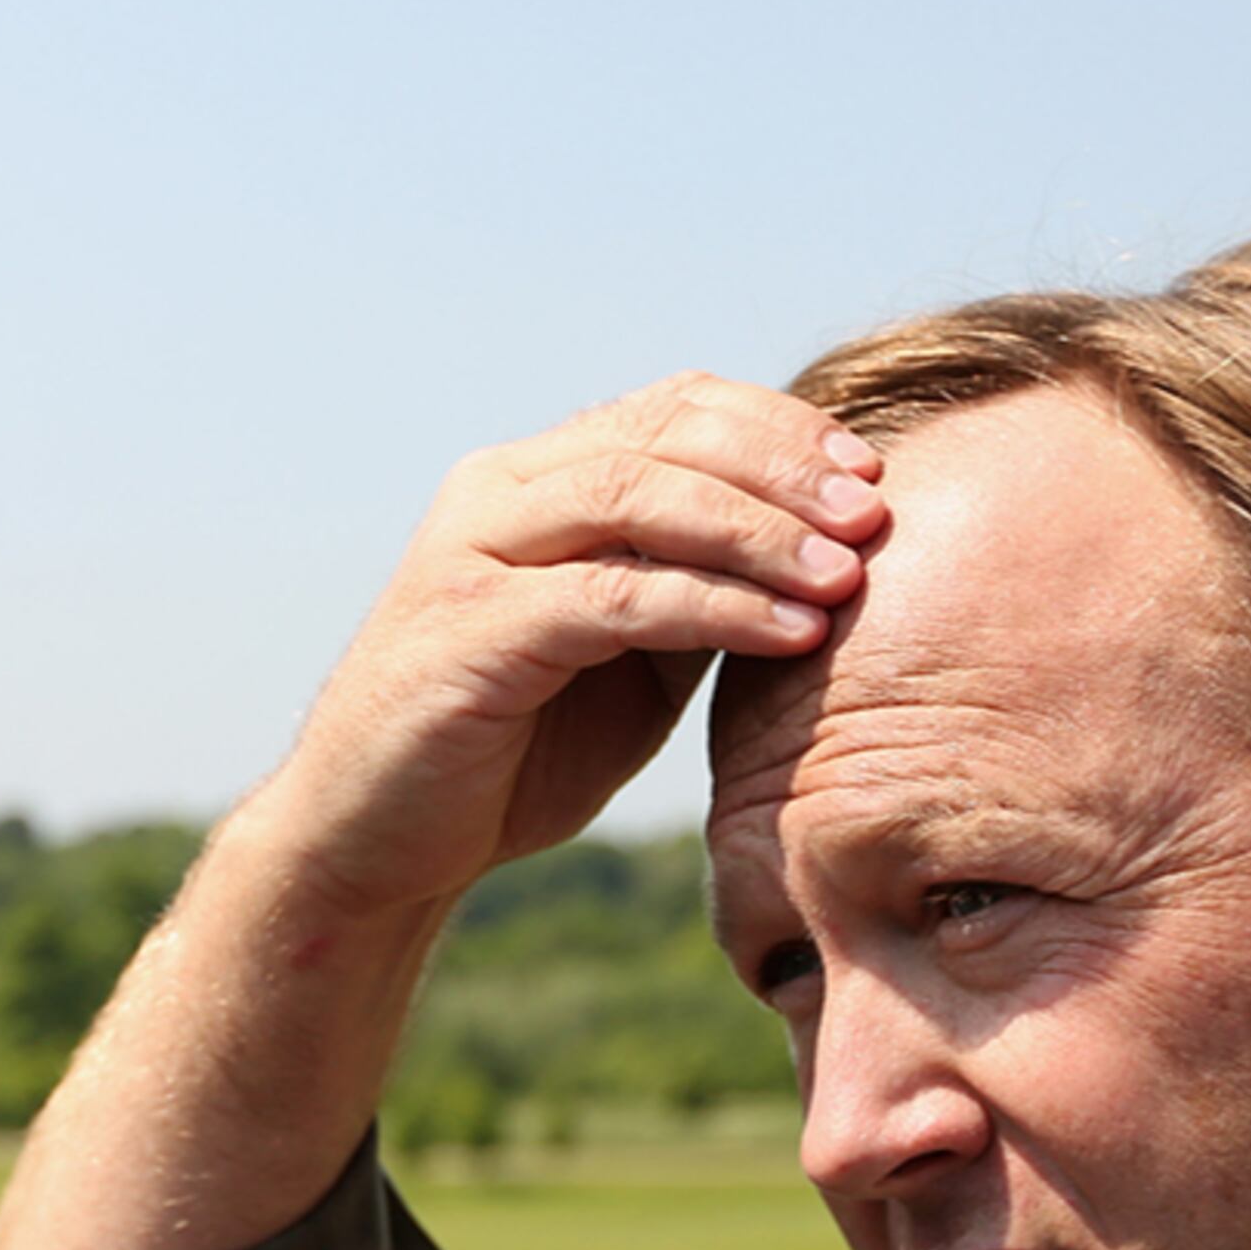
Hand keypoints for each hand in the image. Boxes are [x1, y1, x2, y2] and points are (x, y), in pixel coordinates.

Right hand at [250, 373, 886, 916]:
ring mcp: (474, 555)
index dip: (778, 427)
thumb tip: (826, 557)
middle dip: (782, 470)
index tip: (870, 471)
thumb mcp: (624, 654)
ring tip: (848, 571)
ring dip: (756, 531)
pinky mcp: (472, 632)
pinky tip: (791, 632)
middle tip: (875, 514)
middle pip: (663, 436)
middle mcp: (497, 494)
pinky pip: (613, 599)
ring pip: (636, 499)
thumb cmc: (511, 749)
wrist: (376, 841)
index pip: (673, 408)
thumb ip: (692, 591)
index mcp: (534, 480)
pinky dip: (713, 606)